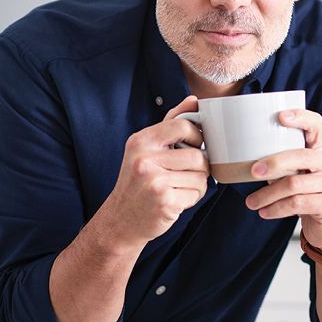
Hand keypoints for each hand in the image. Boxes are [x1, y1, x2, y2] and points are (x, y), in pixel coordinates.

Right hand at [102, 95, 210, 249]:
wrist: (120, 220)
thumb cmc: (137, 182)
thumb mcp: (146, 149)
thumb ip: (170, 124)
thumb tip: (194, 100)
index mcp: (141, 142)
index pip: (182, 125)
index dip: (197, 135)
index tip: (195, 145)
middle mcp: (145, 160)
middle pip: (198, 155)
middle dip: (200, 166)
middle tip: (186, 173)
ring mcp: (155, 182)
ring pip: (201, 176)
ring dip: (197, 184)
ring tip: (178, 187)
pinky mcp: (165, 202)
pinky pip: (197, 194)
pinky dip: (192, 198)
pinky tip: (176, 200)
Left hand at [243, 109, 321, 253]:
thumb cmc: (306, 191)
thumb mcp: (297, 171)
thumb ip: (281, 161)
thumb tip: (247, 161)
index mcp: (321, 147)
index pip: (316, 124)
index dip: (300, 117)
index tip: (280, 116)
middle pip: (302, 156)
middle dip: (275, 163)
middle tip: (253, 171)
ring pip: (295, 184)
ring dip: (268, 194)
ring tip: (251, 202)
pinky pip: (298, 204)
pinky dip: (277, 209)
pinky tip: (265, 212)